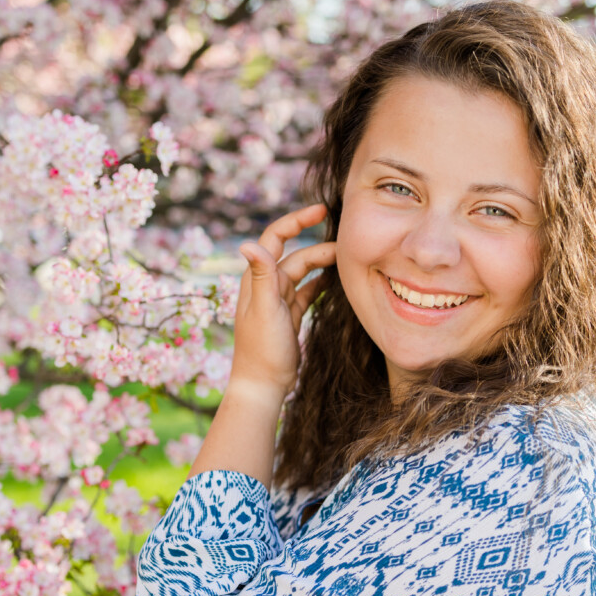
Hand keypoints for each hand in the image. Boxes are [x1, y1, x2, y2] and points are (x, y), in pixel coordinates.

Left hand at [231, 202, 335, 398]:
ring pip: (303, 273)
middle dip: (320, 246)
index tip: (321, 210)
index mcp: (257, 278)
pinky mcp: (289, 315)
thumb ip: (261, 276)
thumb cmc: (262, 349)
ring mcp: (278, 300)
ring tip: (347, 260)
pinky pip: (307, 291)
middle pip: (295, 255)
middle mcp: (266, 285)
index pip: (275, 237)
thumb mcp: (264, 310)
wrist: (263, 385)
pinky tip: (336, 280)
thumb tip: (246, 242)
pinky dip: (321, 283)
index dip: (296, 220)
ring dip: (323, 264)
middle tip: (349, 246)